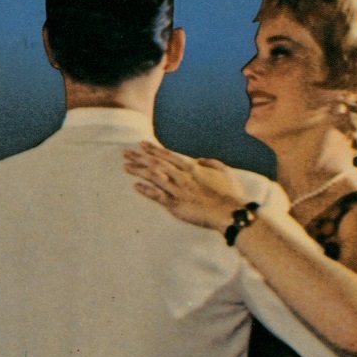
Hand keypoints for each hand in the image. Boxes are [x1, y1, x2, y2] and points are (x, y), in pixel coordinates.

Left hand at [124, 142, 249, 231]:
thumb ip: (211, 163)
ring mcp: (178, 190)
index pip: (168, 155)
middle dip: (140, 157)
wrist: (230, 212)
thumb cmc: (231, 193)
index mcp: (193, 167)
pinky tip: (135, 186)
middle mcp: (182, 176)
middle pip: (157, 163)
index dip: (153, 149)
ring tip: (125, 166)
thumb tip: (200, 160)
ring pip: (154, 176)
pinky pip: (157, 196)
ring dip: (138, 170)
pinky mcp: (176, 205)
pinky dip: (146, 190)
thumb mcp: (225, 171)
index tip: (141, 144)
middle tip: (125, 152)